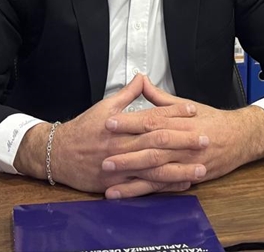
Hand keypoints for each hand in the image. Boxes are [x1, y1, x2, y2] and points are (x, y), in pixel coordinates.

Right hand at [13, 74, 203, 194]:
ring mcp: (120, 166)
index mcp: (121, 125)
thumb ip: (127, 94)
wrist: (58, 154)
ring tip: (201, 166)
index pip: (152, 116)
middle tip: (205, 138)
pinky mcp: (117, 184)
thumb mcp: (104, 107)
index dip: (174, 113)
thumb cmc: (83, 130)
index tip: (193, 111)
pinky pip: (144, 186)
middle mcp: (122, 145)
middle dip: (183, 140)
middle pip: (157, 141)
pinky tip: (181, 183)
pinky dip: (163, 185)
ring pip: (154, 167)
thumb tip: (142, 77)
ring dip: (179, 167)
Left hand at [101, 78, 263, 197]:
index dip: (129, 122)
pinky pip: (165, 186)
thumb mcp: (187, 105)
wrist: (241, 137)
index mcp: (179, 121)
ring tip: (110, 182)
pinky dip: (147, 191)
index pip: (151, 120)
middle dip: (127, 154)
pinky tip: (130, 194)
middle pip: (152, 148)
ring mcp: (186, 162)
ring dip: (133, 178)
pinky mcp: (190, 177)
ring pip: (157, 170)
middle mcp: (182, 142)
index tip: (109, 122)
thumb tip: (142, 81)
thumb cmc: (212, 120)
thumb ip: (160, 98)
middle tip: (103, 158)